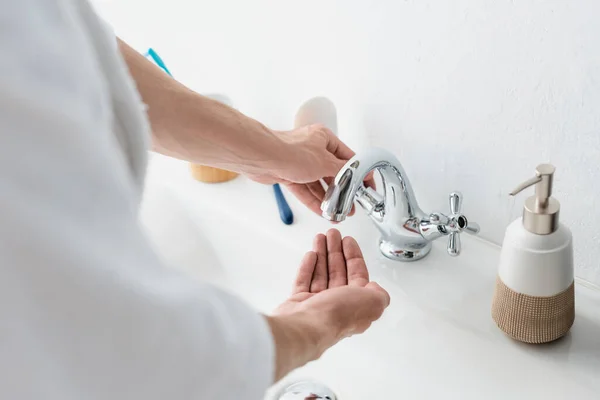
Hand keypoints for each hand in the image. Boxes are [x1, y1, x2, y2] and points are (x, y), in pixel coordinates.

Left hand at [250, 124, 375, 215]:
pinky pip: (306, 190)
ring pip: (318, 184)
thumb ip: (343, 170)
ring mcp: (300, 163)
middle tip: (352, 203)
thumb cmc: (289, 151)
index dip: (359, 172)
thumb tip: (356, 173)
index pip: (348, 157)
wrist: (262, 157)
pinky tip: (323, 211)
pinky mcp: (289, 175)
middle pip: (333, 172)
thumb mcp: (325, 162)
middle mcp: (313, 149)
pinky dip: (314, 201)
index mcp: (324, 138)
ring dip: (328, 198)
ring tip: (338, 211)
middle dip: (342, 190)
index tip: (367, 184)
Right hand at [267, 229, 389, 380]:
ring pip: (321, 274)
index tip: (348, 240)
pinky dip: (308, 267)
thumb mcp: (372, 302)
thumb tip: (376, 289)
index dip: (353, 256)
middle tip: (332, 235)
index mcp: (356, 304)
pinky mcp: (299, 304)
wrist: (305, 327)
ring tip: (319, 238)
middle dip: (336, 251)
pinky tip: (311, 255)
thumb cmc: (337, 315)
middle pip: (338, 271)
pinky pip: (304, 281)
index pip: (357, 274)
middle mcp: (337, 305)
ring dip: (322, 254)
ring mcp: (317, 305)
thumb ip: (379, 294)